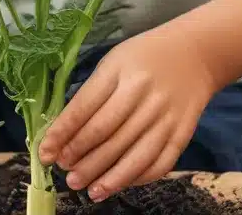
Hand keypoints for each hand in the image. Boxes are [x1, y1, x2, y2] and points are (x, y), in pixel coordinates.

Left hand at [38, 22, 216, 201]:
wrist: (195, 53)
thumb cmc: (144, 56)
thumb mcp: (114, 62)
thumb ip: (92, 93)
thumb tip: (65, 132)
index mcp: (120, 71)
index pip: (85, 107)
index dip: (63, 133)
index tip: (46, 153)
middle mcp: (142, 94)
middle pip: (106, 134)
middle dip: (81, 158)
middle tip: (65, 174)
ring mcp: (165, 115)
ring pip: (132, 155)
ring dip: (106, 177)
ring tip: (87, 189)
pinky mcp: (182, 132)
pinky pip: (158, 163)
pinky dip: (136, 178)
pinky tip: (118, 184)